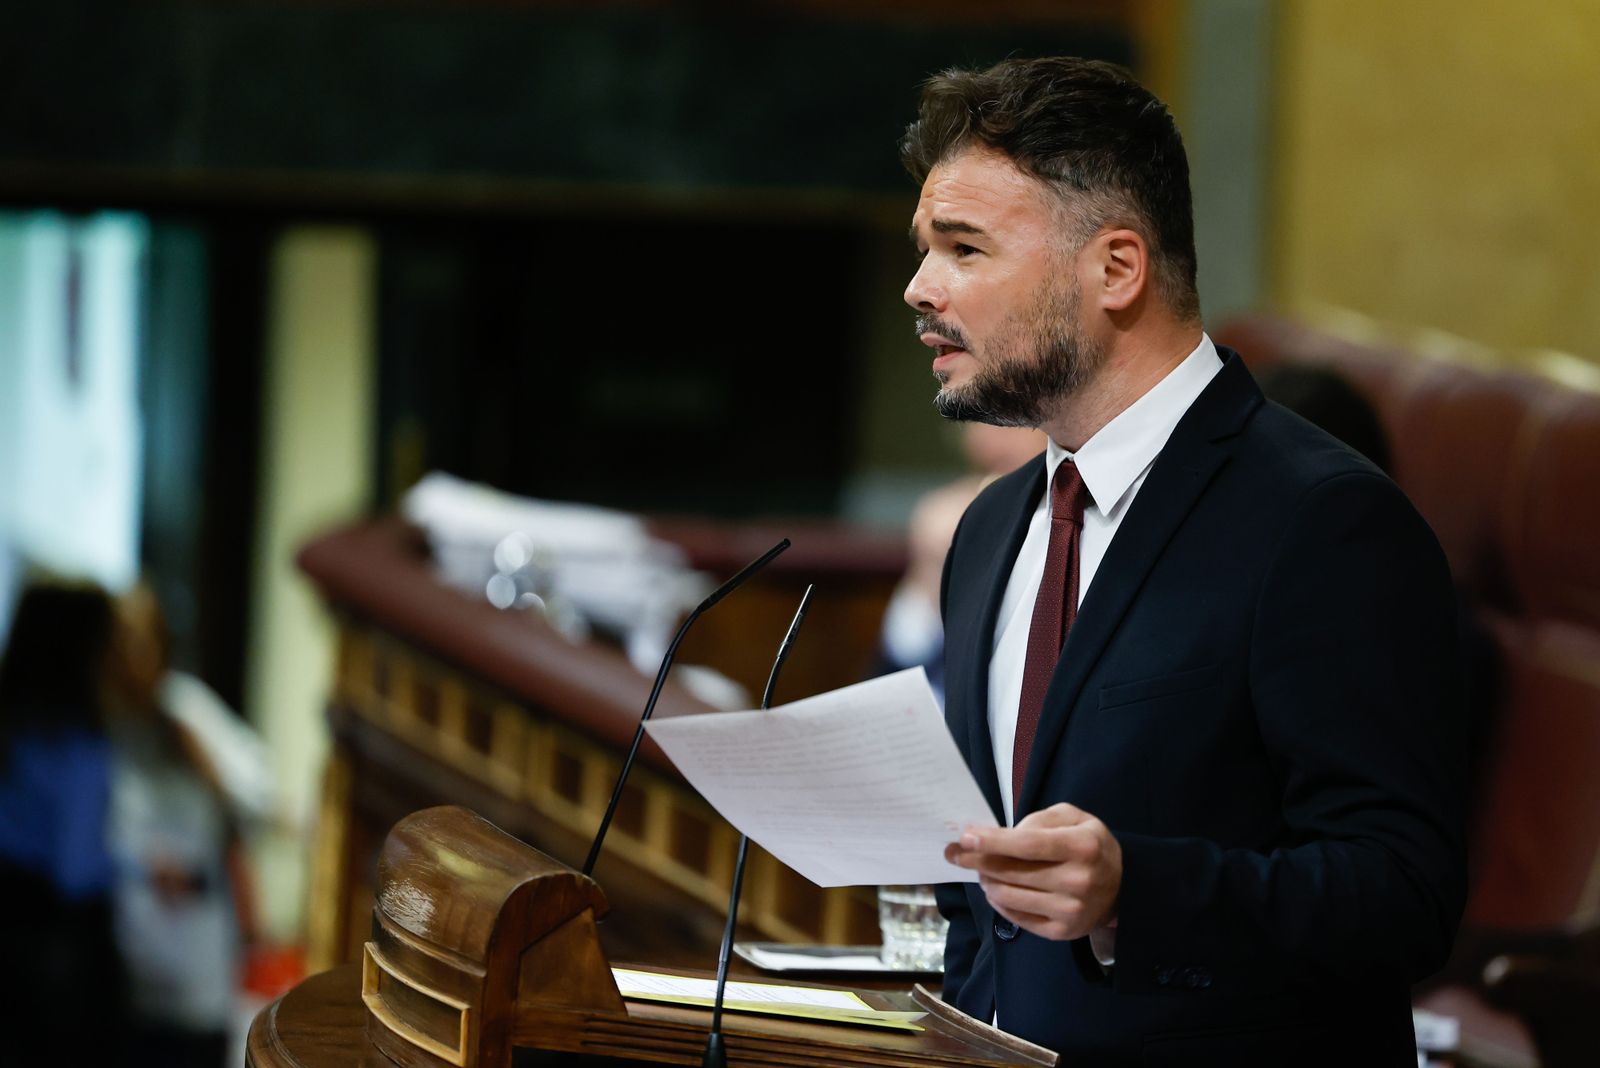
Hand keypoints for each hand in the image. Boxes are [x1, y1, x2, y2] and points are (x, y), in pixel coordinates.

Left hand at [944, 802, 1121, 940]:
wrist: (1122, 887)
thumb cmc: (1089, 845)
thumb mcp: (1073, 818)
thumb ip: (1039, 820)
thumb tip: (1000, 835)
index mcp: (1082, 847)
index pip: (1027, 844)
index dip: (992, 841)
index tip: (964, 837)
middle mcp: (1078, 881)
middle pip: (1012, 872)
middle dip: (977, 861)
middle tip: (956, 853)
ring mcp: (1070, 910)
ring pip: (1008, 895)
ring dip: (986, 881)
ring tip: (981, 870)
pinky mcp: (1062, 932)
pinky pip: (1016, 918)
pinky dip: (998, 902)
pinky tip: (995, 889)